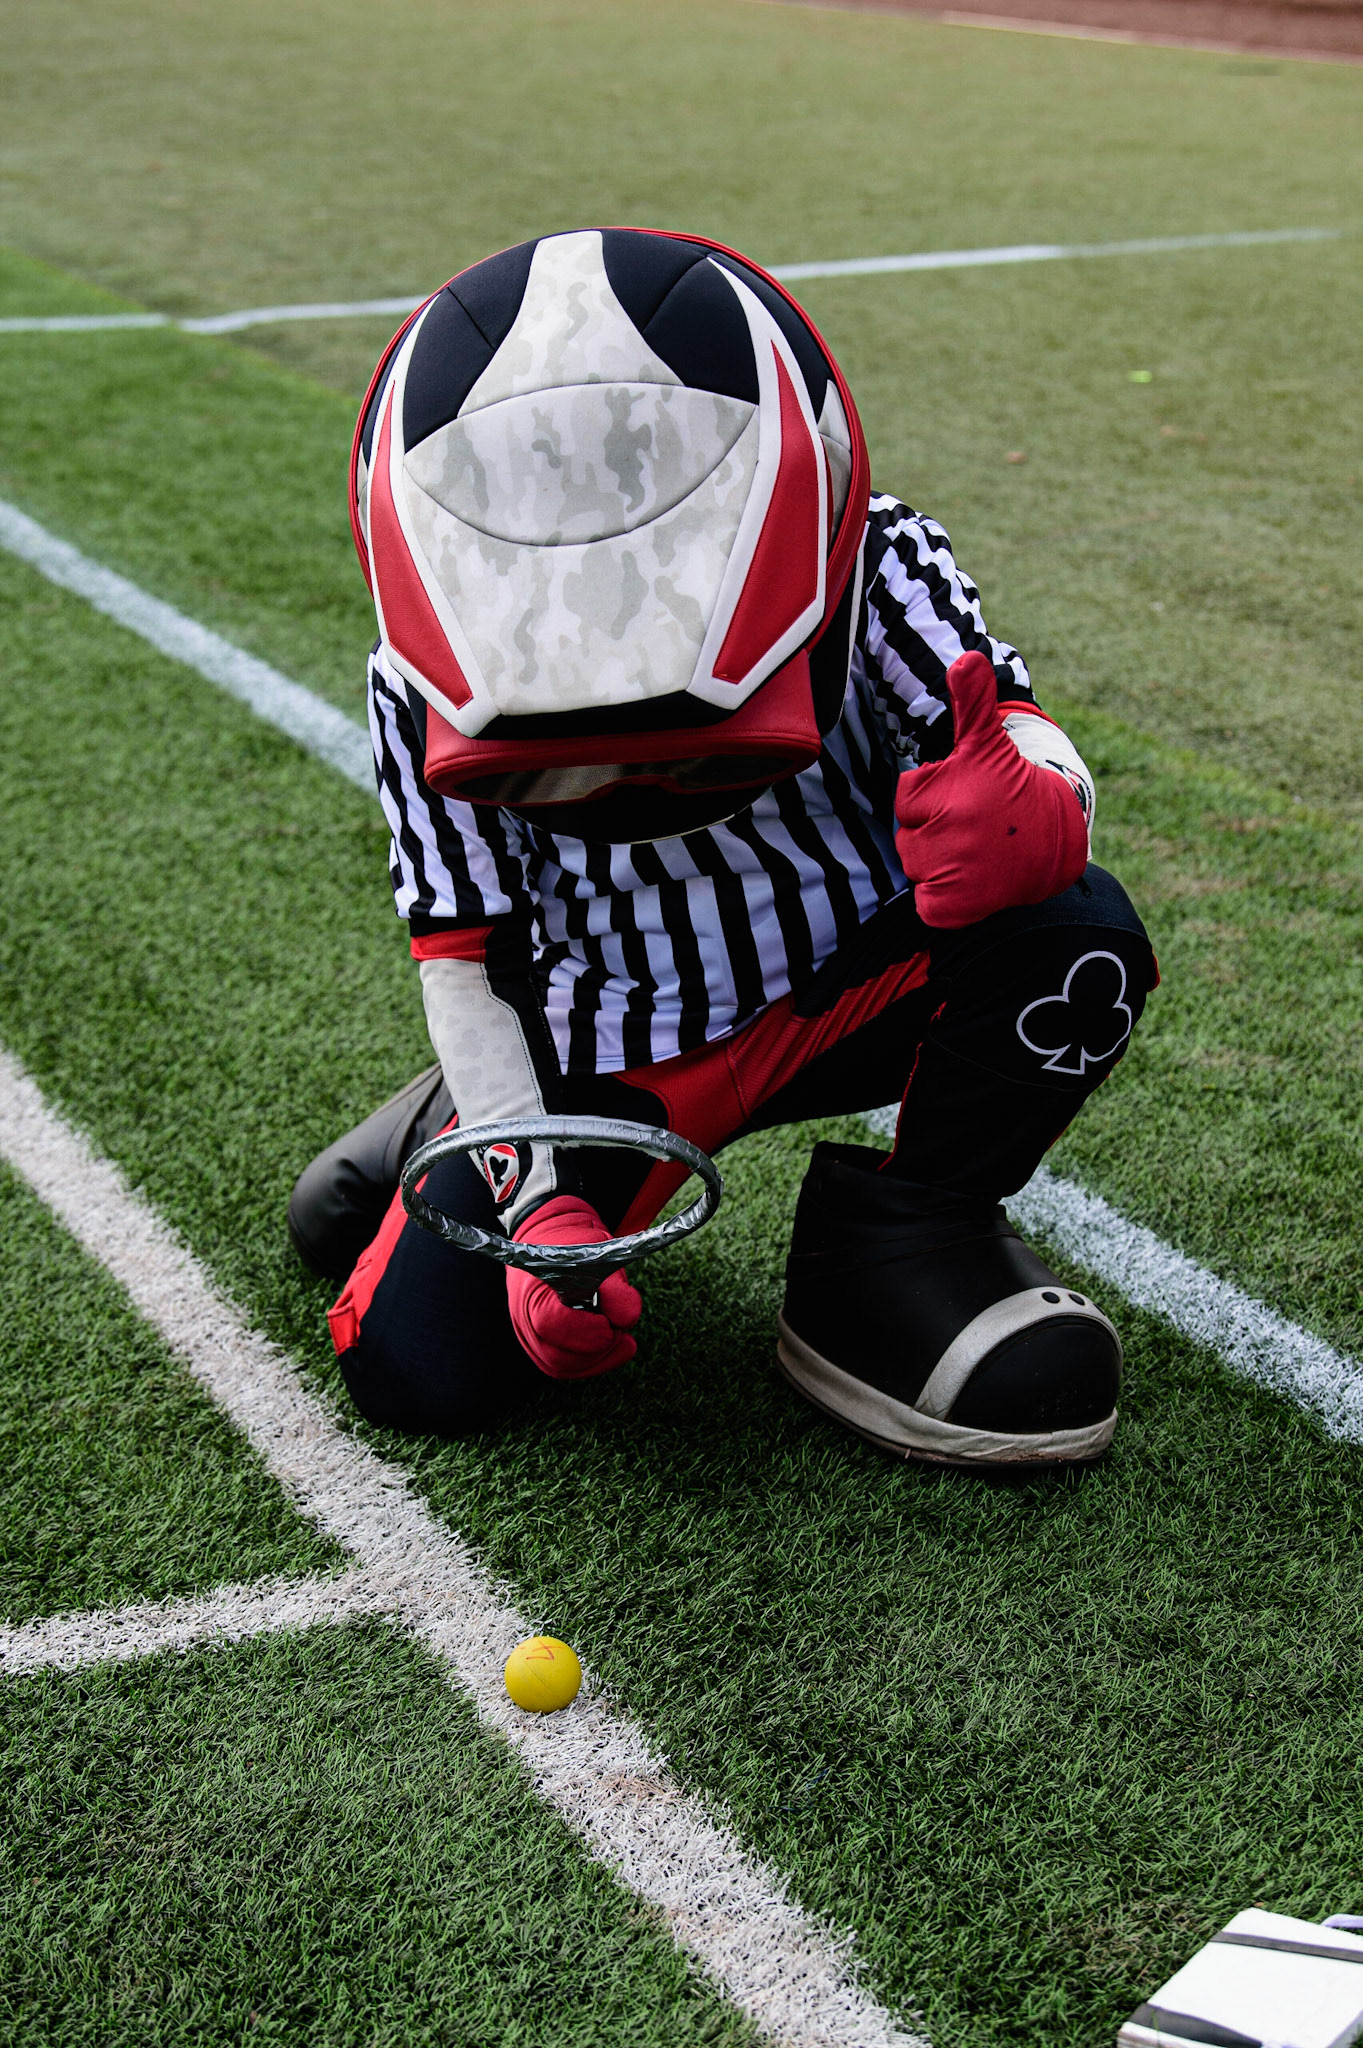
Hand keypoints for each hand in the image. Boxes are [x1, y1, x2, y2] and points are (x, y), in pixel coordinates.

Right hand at [507, 1197, 641, 1379]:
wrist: (551, 1236)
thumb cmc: (571, 1239)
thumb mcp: (596, 1248)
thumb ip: (612, 1282)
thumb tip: (627, 1317)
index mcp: (531, 1293)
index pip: (552, 1326)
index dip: (589, 1330)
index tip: (616, 1322)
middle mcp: (525, 1322)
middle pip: (559, 1358)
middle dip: (599, 1347)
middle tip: (621, 1325)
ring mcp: (534, 1339)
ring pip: (566, 1367)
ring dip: (601, 1356)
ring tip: (620, 1332)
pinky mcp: (547, 1347)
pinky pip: (571, 1366)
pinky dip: (597, 1360)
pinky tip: (616, 1343)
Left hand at [893, 651, 1088, 928]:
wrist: (1053, 841)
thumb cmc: (1010, 787)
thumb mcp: (987, 743)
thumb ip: (971, 701)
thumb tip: (966, 656)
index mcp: (948, 795)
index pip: (906, 799)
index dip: (931, 797)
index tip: (964, 797)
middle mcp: (949, 837)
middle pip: (906, 836)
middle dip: (932, 831)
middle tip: (971, 826)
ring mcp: (952, 875)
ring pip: (916, 868)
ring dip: (937, 863)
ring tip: (973, 851)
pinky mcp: (954, 908)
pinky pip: (926, 903)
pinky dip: (941, 898)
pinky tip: (970, 880)